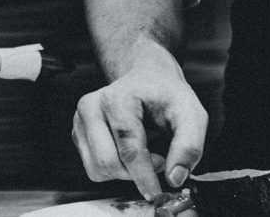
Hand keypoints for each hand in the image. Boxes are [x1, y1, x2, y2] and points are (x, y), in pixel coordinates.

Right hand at [72, 39, 207, 200]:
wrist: (147, 77)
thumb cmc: (167, 95)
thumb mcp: (191, 112)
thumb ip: (189, 144)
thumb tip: (175, 177)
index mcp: (118, 98)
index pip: (129, 148)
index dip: (145, 176)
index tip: (158, 193)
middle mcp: (91, 107)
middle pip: (109, 164)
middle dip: (137, 172)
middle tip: (160, 159)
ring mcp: (80, 120)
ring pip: (99, 170)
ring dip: (126, 171)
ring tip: (145, 151)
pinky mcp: (78, 134)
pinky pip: (95, 168)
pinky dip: (116, 168)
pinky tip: (129, 149)